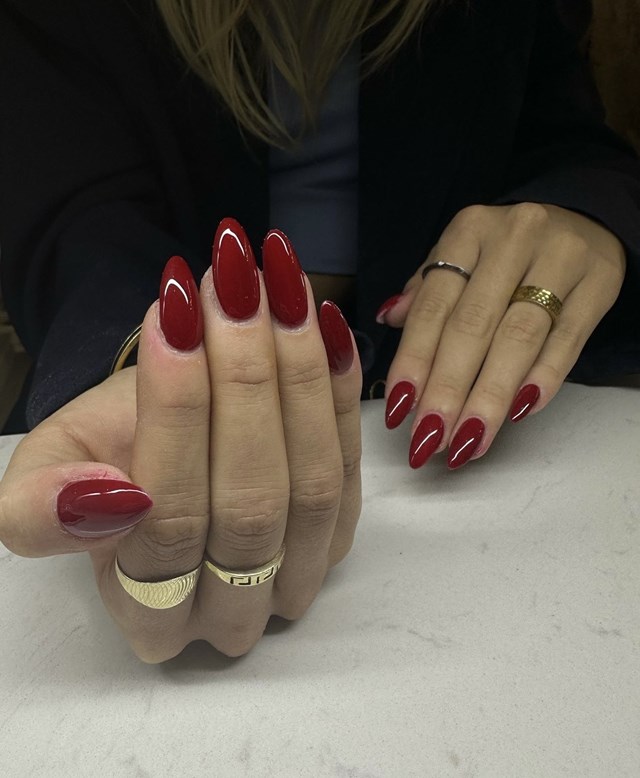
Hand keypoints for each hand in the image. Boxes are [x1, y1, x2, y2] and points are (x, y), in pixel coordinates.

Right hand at [0, 220, 361, 660]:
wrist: (162, 440)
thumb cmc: (106, 456)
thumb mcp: (47, 469)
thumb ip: (42, 507)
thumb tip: (106, 497)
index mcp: (149, 609)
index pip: (170, 521)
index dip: (175, 415)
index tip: (174, 317)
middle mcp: (233, 609)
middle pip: (251, 503)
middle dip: (244, 382)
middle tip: (232, 287)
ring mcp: (299, 573)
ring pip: (312, 484)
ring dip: (298, 375)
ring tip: (276, 288)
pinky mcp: (342, 531)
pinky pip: (354, 463)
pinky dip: (340, 389)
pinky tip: (321, 320)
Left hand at [376, 203, 625, 467]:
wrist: (583, 222)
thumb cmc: (507, 252)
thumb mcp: (462, 254)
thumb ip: (427, 289)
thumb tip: (388, 318)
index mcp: (468, 230)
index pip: (434, 305)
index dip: (414, 360)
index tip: (399, 409)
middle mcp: (513, 237)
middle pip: (473, 325)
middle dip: (448, 389)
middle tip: (431, 438)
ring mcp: (561, 257)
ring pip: (518, 337)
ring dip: (489, 396)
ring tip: (468, 440)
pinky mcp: (599, 282)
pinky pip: (568, 339)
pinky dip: (543, 378)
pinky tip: (519, 412)